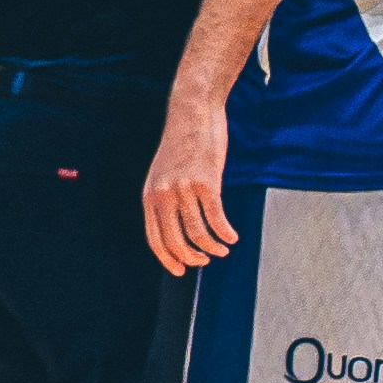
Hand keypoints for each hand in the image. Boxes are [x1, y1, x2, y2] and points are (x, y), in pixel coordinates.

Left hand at [142, 88, 239, 273]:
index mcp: (150, 195)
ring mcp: (184, 189)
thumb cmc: (182, 142)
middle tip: (205, 261)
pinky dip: (225, 232)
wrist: (192, 112)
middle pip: (176, 241)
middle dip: (192, 258)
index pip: (155, 239)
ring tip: (222, 249)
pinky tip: (232, 237)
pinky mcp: (206, 182)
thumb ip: (166, 197)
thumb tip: (178, 226)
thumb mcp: (163, 172)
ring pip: (198, 233)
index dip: (168, 259)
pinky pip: (216, 218)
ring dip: (212, 247)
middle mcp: (163, 195)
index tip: (181, 270)